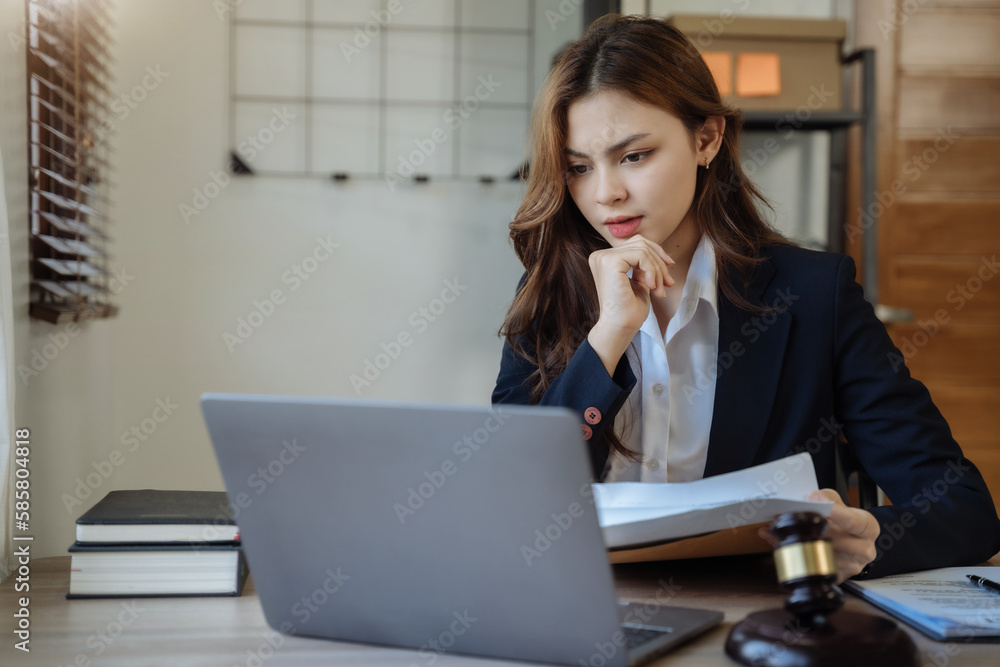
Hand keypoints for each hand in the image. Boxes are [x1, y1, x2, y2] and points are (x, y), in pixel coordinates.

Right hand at [586, 235, 673, 374]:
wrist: (620, 327)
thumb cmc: (628, 311)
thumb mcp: (638, 281)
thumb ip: (642, 265)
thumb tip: (660, 252)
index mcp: (605, 259)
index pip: (636, 244)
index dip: (656, 255)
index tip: (667, 274)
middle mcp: (601, 255)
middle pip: (640, 243)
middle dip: (659, 262)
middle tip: (668, 284)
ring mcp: (604, 257)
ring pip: (643, 249)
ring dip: (657, 269)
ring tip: (659, 289)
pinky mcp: (610, 261)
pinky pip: (641, 255)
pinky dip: (652, 270)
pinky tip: (651, 286)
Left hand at [757, 489, 879, 582]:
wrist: (852, 538)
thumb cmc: (843, 517)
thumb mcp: (838, 501)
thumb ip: (825, 497)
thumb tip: (810, 499)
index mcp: (868, 528)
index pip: (853, 521)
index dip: (835, 513)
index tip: (816, 503)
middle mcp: (865, 549)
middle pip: (837, 541)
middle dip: (814, 530)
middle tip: (793, 519)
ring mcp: (854, 566)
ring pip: (825, 555)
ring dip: (804, 544)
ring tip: (789, 532)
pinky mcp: (840, 576)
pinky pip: (817, 568)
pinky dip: (799, 556)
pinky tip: (788, 546)